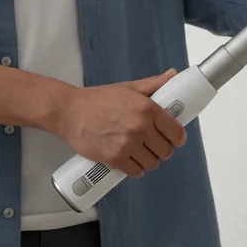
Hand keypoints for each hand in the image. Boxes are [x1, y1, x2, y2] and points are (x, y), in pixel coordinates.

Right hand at [55, 69, 187, 177]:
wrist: (69, 112)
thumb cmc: (98, 100)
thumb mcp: (128, 88)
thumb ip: (153, 84)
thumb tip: (173, 75)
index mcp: (147, 108)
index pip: (176, 133)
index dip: (176, 138)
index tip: (172, 138)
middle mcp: (140, 127)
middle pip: (166, 151)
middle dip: (161, 149)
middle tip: (153, 145)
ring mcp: (128, 145)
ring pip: (152, 163)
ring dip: (148, 160)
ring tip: (140, 153)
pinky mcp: (115, 159)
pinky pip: (136, 172)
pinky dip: (135, 169)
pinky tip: (130, 161)